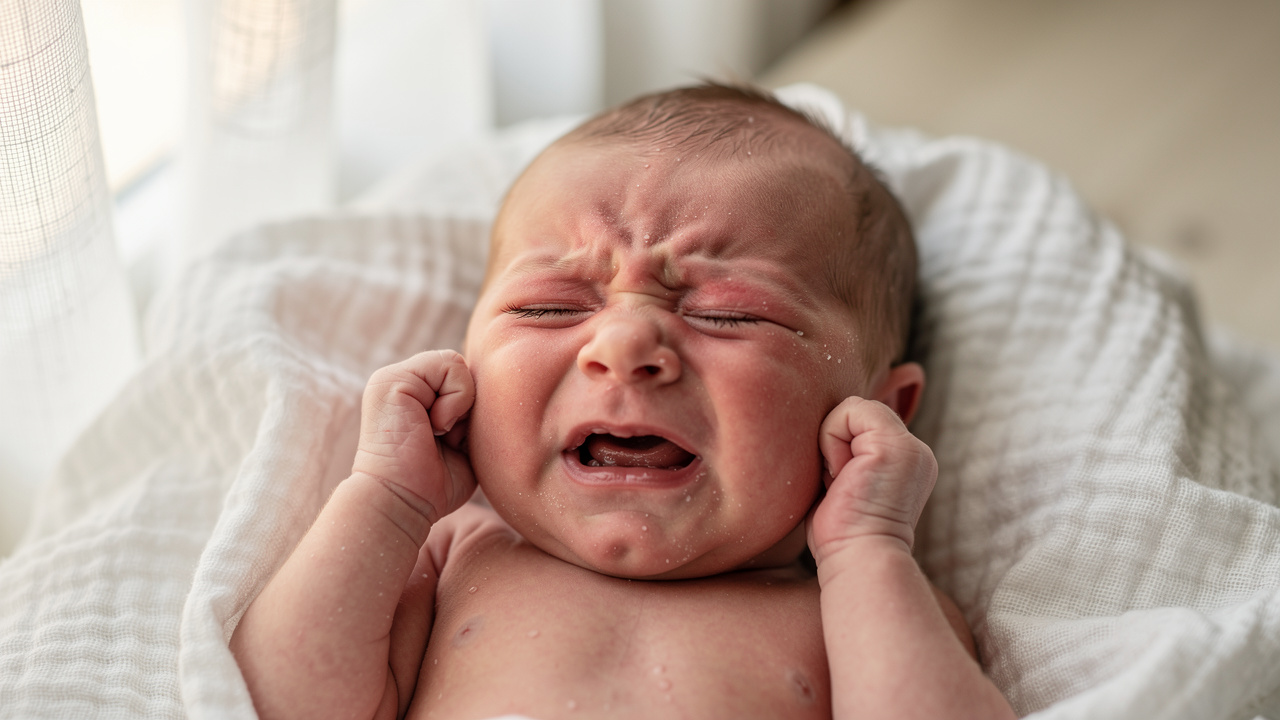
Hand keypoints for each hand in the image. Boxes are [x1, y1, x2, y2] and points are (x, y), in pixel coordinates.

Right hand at [352, 350, 475, 523]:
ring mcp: (394, 377)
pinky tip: (434, 427)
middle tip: (445, 439)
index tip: (452, 441)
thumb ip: (469, 410)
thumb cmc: (435, 485)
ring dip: (459, 405)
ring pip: (457, 364)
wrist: (404, 503)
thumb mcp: (462, 441)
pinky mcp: (391, 379)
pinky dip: (454, 402)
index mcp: (416, 394)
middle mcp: (403, 382)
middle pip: (462, 369)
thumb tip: (493, 386)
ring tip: (437, 433)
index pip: (462, 377)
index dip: (470, 409)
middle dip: (466, 408)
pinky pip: (450, 366)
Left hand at [806, 396, 937, 565]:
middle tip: (839, 484)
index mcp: (905, 461)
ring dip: (832, 443)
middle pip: (857, 413)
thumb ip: (847, 455)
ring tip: (842, 481)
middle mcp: (915, 452)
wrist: (857, 560)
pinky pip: (849, 411)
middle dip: (834, 443)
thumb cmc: (840, 535)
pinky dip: (831, 439)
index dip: (838, 445)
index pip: (863, 423)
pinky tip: (840, 475)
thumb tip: (817, 435)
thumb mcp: (845, 484)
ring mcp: (910, 448)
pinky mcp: (896, 446)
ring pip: (852, 409)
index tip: (839, 485)